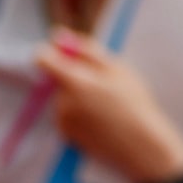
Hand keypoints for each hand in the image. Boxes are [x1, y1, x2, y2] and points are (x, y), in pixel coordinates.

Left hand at [33, 32, 182, 182]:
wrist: (139, 144)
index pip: (43, 60)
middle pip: (58, 80)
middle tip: (106, 87)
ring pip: (63, 98)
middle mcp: (62, 102)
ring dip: (78, 96)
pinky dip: (79, 113)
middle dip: (76, 78)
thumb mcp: (116, 69)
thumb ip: (85, 51)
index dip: (52, 54)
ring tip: (106, 105)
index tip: (66, 55)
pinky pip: (66, 115)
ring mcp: (62, 120)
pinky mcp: (65, 134)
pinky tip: (100, 118)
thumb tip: (58, 37)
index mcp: (74, 83)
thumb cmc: (133, 103)